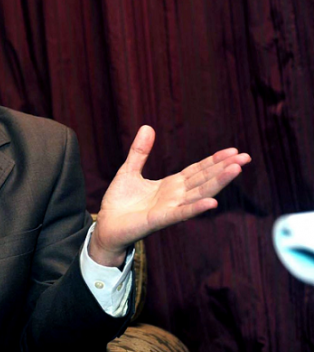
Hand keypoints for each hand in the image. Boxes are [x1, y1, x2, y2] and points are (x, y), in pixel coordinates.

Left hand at [90, 125, 250, 266]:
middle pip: (204, 180)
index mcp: (170, 185)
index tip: (233, 151)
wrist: (105, 225)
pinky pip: (181, 213)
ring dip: (217, 182)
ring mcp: (169, 209)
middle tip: (245, 157)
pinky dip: (196, 208)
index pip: (197, 171)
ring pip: (198, 194)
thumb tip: (147, 127)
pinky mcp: (159, 220)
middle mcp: (175, 197)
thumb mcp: (129, 170)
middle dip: (224, 169)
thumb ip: (140, 151)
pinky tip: (213, 202)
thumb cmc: (118, 202)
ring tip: (236, 170)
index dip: (214, 161)